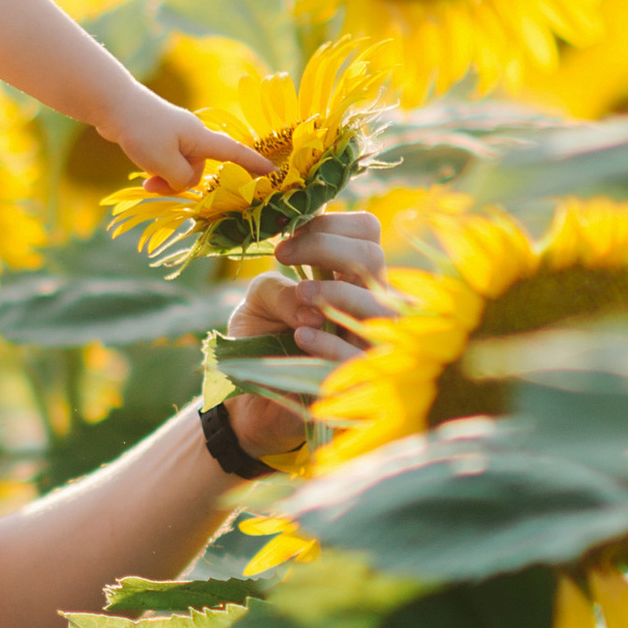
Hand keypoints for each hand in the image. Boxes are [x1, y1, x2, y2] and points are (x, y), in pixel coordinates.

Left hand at [89, 71, 273, 197]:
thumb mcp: (164, 163)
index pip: (236, 153)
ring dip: (164, 179)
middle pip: (198, 171)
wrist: (113, 104)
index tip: (274, 174)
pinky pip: (167, 163)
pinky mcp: (162, 138)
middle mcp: (194, 136)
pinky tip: (142, 169)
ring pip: (179, 170)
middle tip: (154, 183)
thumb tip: (187, 183)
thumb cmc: (142, 131)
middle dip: (179, 183)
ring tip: (145, 178)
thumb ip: (182, 179)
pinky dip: (157, 171)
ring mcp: (178, 137)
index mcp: (201, 138)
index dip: (255, 165)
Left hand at [219, 206, 392, 460]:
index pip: (364, 233)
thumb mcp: (256, 304)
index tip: (287, 238)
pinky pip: (359, 357)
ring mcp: (366, 342)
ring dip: (338, 292)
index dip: (331, 225)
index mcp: (346, 277)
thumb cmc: (259, 343)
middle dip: (329, 247)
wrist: (246, 402)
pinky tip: (301, 336)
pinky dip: (331, 341)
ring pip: (380, 307)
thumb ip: (274, 287)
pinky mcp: (358, 382)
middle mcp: (364, 305)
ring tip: (301, 296)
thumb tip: (306, 299)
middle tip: (285, 255)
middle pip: (373, 259)